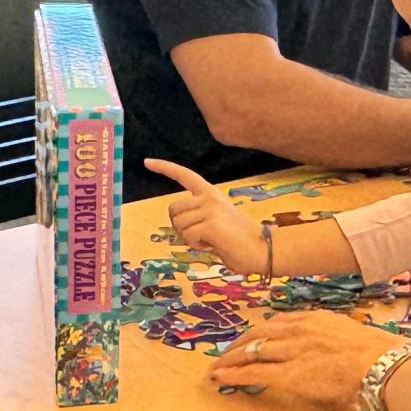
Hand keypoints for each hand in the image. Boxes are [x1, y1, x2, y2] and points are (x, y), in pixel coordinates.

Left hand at [146, 159, 269, 272]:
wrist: (263, 249)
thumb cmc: (239, 241)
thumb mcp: (215, 222)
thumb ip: (198, 217)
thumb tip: (180, 224)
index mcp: (212, 194)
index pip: (185, 175)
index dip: (164, 168)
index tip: (147, 161)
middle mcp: (210, 197)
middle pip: (173, 209)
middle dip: (180, 227)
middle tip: (201, 236)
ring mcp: (210, 209)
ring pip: (178, 225)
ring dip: (190, 239)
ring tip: (211, 240)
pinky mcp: (211, 224)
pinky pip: (188, 236)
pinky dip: (197, 246)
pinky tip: (214, 245)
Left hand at [203, 309, 400, 401]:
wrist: (382, 364)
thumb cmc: (378, 355)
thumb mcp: (353, 336)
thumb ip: (338, 340)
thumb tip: (338, 354)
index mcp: (316, 319)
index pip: (279, 322)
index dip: (262, 331)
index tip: (253, 337)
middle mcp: (299, 330)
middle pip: (260, 332)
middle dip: (240, 341)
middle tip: (227, 351)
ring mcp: (293, 350)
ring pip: (252, 350)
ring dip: (231, 357)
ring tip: (218, 365)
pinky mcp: (290, 374)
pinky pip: (254, 372)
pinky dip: (234, 374)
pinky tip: (220, 377)